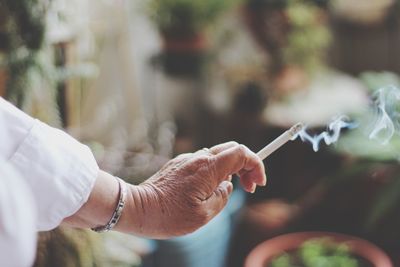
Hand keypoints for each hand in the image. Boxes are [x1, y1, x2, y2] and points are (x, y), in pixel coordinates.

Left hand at [127, 142, 265, 238]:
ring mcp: (187, 160)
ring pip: (217, 155)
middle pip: (231, 149)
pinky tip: (206, 190)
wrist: (138, 209)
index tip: (258, 183)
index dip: (256, 164)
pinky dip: (213, 172)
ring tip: (224, 192)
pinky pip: (202, 163)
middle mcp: (198, 158)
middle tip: (248, 187)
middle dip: (246, 165)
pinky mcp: (178, 164)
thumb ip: (223, 196)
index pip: (241, 153)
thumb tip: (227, 185)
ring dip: (229, 170)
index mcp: (208, 168)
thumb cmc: (169, 216)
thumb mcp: (205, 214)